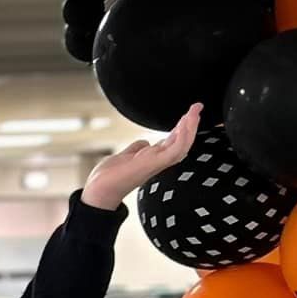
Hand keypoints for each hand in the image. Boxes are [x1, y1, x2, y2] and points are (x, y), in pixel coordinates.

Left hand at [82, 103, 201, 211]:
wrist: (99, 190)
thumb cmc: (109, 177)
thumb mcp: (125, 157)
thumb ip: (136, 149)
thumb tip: (145, 142)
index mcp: (152, 159)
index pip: (173, 142)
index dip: (182, 128)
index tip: (188, 115)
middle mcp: (158, 161)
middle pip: (181, 142)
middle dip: (191, 124)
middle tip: (197, 107)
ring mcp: (157, 163)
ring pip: (182, 145)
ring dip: (190, 128)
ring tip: (195, 112)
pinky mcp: (153, 164)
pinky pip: (174, 150)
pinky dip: (182, 137)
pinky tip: (186, 124)